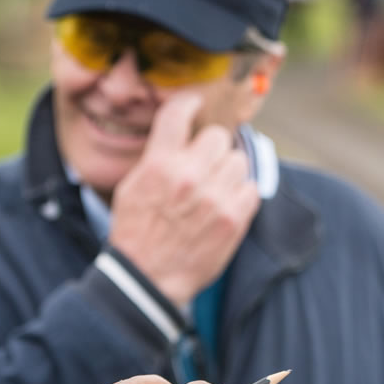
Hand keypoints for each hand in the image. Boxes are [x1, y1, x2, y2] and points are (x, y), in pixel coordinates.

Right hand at [108, 94, 259, 308]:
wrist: (148, 280)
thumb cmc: (136, 232)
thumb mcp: (131, 187)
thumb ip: (157, 157)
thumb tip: (181, 132)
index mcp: (159, 165)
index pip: (178, 113)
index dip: (189, 103)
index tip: (195, 104)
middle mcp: (189, 176)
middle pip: (218, 136)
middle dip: (211, 148)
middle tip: (204, 164)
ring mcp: (215, 197)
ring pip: (238, 160)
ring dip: (229, 171)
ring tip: (214, 188)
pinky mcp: (235, 218)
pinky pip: (252, 188)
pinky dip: (241, 195)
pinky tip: (225, 205)